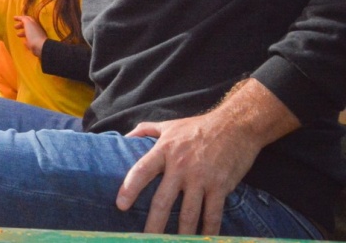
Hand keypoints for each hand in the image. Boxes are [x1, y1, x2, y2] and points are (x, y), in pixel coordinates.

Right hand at [13, 16, 46, 56]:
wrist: (40, 46)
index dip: (20, 18)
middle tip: (15, 27)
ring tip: (17, 35)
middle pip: (27, 26)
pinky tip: (23, 41)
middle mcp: (35, 29)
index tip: (14, 18)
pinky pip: (29, 40)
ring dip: (22, 32)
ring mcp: (35, 36)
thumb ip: (24, 19)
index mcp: (33, 24)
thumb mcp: (28, 24)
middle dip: (21, 25)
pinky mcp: (34, 43)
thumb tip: (22, 18)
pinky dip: (25, 39)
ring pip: (28, 33)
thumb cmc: (33, 34)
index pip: (27, 18)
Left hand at [115, 79, 297, 234]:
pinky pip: (212, 214)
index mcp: (164, 150)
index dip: (129, 188)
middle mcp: (181, 166)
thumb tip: (125, 137)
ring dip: (180, 234)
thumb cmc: (198, 127)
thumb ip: (145, 130)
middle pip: (162, 200)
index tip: (120, 205)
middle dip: (153, 224)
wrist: (236, 126)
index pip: (141, 171)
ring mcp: (201, 178)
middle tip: (144, 240)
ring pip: (188, 213)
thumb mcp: (169, 125)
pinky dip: (208, 230)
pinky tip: (203, 239)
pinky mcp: (220, 187)